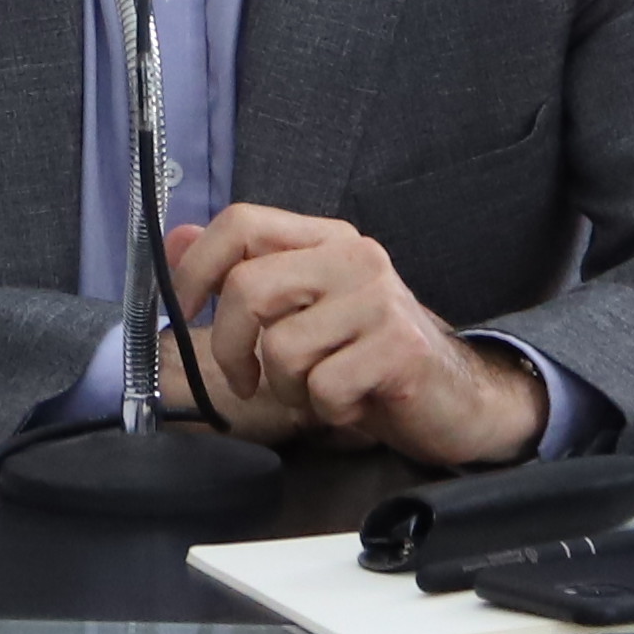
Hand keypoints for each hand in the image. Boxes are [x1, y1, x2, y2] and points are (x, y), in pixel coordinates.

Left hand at [160, 202, 544, 469]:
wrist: (459, 398)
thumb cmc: (371, 358)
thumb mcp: (304, 311)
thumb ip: (244, 273)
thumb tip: (175, 239)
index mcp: (327, 240)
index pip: (242, 222)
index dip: (197, 264)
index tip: (182, 307)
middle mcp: (354, 258)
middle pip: (248, 287)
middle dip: (227, 347)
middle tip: (243, 380)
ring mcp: (379, 301)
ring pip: (280, 348)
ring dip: (287, 387)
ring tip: (319, 388)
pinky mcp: (399, 348)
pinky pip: (323, 388)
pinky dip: (326, 411)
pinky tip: (353, 403)